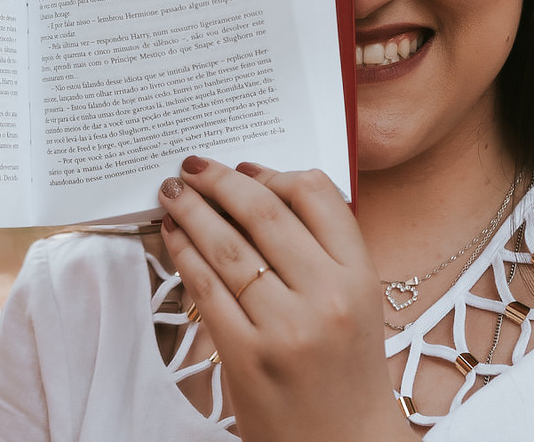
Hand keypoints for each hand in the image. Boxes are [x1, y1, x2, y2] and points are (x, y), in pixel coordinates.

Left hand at [159, 156, 413, 441]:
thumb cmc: (342, 367)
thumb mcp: (355, 301)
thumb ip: (320, 248)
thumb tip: (257, 187)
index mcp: (360, 277)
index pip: (317, 195)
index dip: (272, 173)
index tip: (243, 168)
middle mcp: (327, 297)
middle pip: (263, 212)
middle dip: (219, 181)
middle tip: (192, 166)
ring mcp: (286, 328)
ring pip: (227, 246)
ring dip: (192, 210)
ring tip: (172, 193)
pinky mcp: (247, 356)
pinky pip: (206, 287)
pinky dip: (183, 253)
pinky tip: (172, 235)